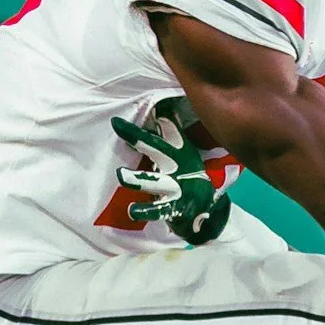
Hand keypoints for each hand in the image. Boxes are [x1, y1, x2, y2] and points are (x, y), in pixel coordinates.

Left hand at [111, 113, 231, 244]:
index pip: (166, 130)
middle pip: (158, 148)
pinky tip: (132, 211)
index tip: (124, 113)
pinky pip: (158, 210)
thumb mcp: (184, 156)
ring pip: (155, 181)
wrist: (207, 210)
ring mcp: (178, 187)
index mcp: (182, 150)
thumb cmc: (187, 179)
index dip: (150, 119)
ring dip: (137, 179)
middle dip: (138, 137)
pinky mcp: (175, 208)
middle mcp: (181, 165)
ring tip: (121, 175)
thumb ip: (170, 138)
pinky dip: (145, 211)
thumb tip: (157, 114)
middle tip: (117, 126)